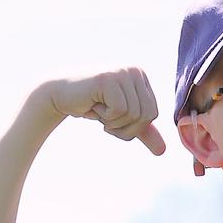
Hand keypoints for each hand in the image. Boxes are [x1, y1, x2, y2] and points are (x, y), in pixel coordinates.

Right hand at [47, 68, 165, 153]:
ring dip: (113, 122)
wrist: (60, 95)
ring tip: (99, 109)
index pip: (152, 114)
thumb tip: (162, 151)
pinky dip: (105, 116)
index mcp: (141, 77)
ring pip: (133, 115)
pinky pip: (119, 111)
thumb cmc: (92, 105)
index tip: (114, 116)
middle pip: (146, 116)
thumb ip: (143, 132)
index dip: (134, 126)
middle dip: (125, 126)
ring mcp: (122, 73)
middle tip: (106, 117)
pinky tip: (93, 104)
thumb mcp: (122, 120)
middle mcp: (134, 71)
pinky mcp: (108, 79)